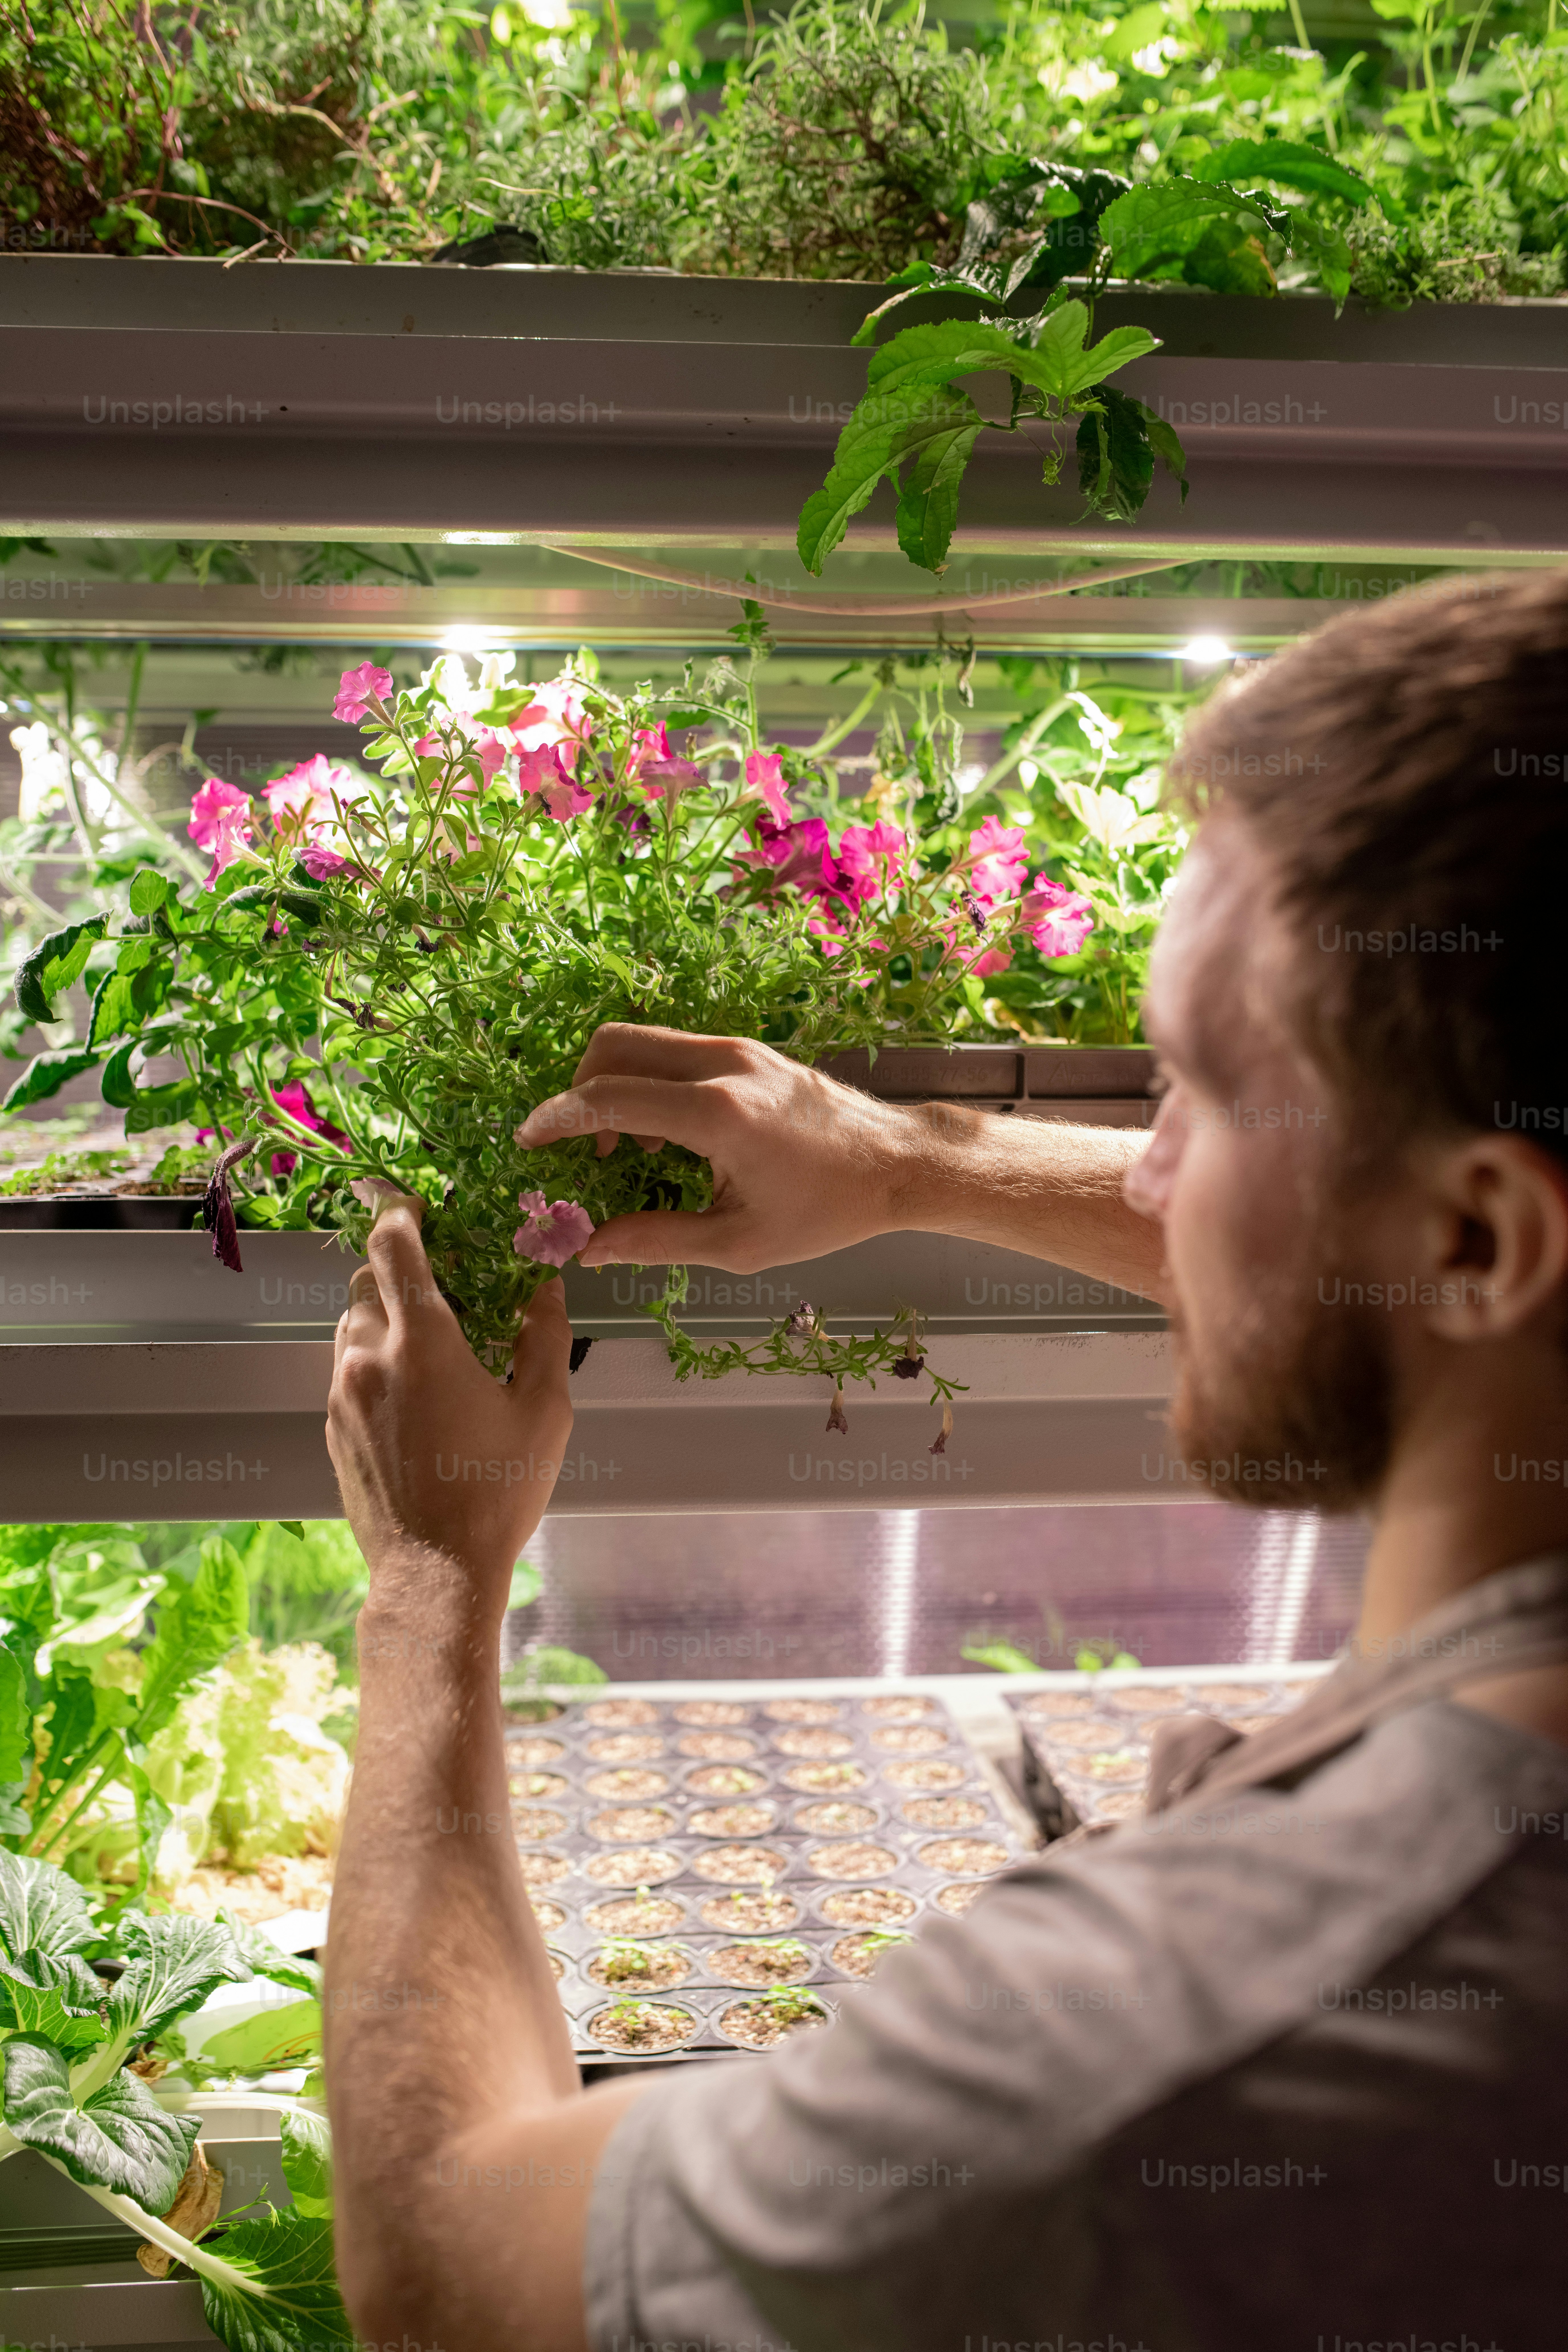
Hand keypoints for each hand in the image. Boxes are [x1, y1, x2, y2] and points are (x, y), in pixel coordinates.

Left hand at [327, 1195, 573, 1596]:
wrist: (435, 1573)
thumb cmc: (496, 1493)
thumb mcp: (544, 1411)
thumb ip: (545, 1336)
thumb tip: (546, 1286)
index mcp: (423, 1341)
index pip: (393, 1244)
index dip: (401, 1213)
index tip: (419, 1208)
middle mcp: (369, 1357)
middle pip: (366, 1279)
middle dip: (399, 1268)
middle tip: (443, 1282)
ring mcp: (342, 1394)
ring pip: (350, 1325)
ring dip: (384, 1316)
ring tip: (430, 1341)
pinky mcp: (332, 1429)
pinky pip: (346, 1371)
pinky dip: (374, 1362)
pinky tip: (414, 1393)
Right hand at [514, 1024, 920, 1271]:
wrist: (897, 1164)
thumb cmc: (827, 1209)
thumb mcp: (739, 1243)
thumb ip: (657, 1241)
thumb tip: (591, 1249)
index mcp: (718, 1113)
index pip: (610, 1097)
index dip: (557, 1117)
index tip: (526, 1139)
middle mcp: (724, 1065)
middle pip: (615, 1046)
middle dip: (578, 1091)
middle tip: (575, 1145)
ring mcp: (738, 1050)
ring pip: (643, 1041)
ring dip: (614, 1084)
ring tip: (624, 1147)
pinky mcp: (748, 1050)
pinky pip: (675, 1050)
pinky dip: (648, 1080)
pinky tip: (663, 1133)